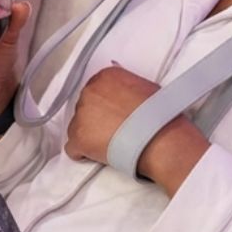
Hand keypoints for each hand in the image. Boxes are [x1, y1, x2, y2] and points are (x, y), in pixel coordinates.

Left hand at [65, 63, 209, 194]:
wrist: (158, 138)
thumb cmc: (159, 115)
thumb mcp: (144, 88)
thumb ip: (124, 86)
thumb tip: (117, 89)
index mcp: (105, 77)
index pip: (94, 90)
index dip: (103, 106)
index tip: (112, 115)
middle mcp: (90, 91)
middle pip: (84, 108)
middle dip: (95, 120)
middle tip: (113, 131)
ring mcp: (81, 114)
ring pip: (77, 127)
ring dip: (89, 136)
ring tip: (110, 144)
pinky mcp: (78, 137)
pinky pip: (73, 148)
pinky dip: (83, 153)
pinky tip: (100, 155)